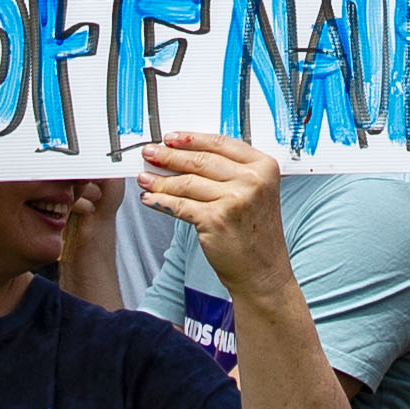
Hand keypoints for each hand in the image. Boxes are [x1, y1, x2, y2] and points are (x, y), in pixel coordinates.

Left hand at [132, 132, 289, 292]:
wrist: (262, 270)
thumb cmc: (255, 232)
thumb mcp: (256, 192)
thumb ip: (231, 171)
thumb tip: (187, 154)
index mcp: (263, 166)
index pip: (220, 143)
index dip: (192, 139)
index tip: (171, 138)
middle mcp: (252, 180)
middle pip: (201, 160)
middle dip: (169, 156)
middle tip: (150, 154)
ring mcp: (234, 199)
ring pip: (187, 183)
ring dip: (161, 181)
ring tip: (145, 179)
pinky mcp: (216, 219)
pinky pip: (180, 205)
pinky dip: (161, 201)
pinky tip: (150, 199)